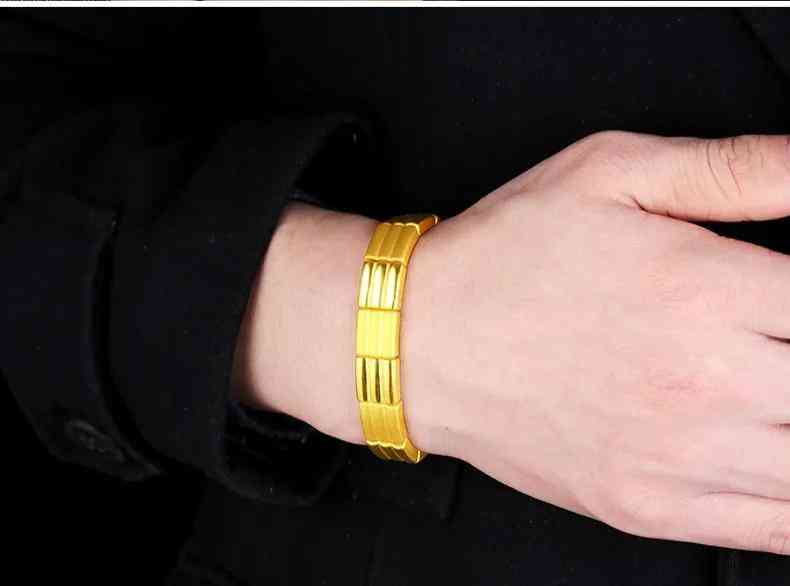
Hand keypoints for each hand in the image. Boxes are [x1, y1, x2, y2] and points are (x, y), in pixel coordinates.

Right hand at [235, 131, 789, 555]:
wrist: (420, 341)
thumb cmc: (506, 257)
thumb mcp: (610, 172)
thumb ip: (735, 167)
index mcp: (704, 290)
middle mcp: (705, 383)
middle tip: (778, 344)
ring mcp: (679, 457)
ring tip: (772, 387)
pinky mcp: (649, 505)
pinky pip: (774, 528)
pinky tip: (775, 459)